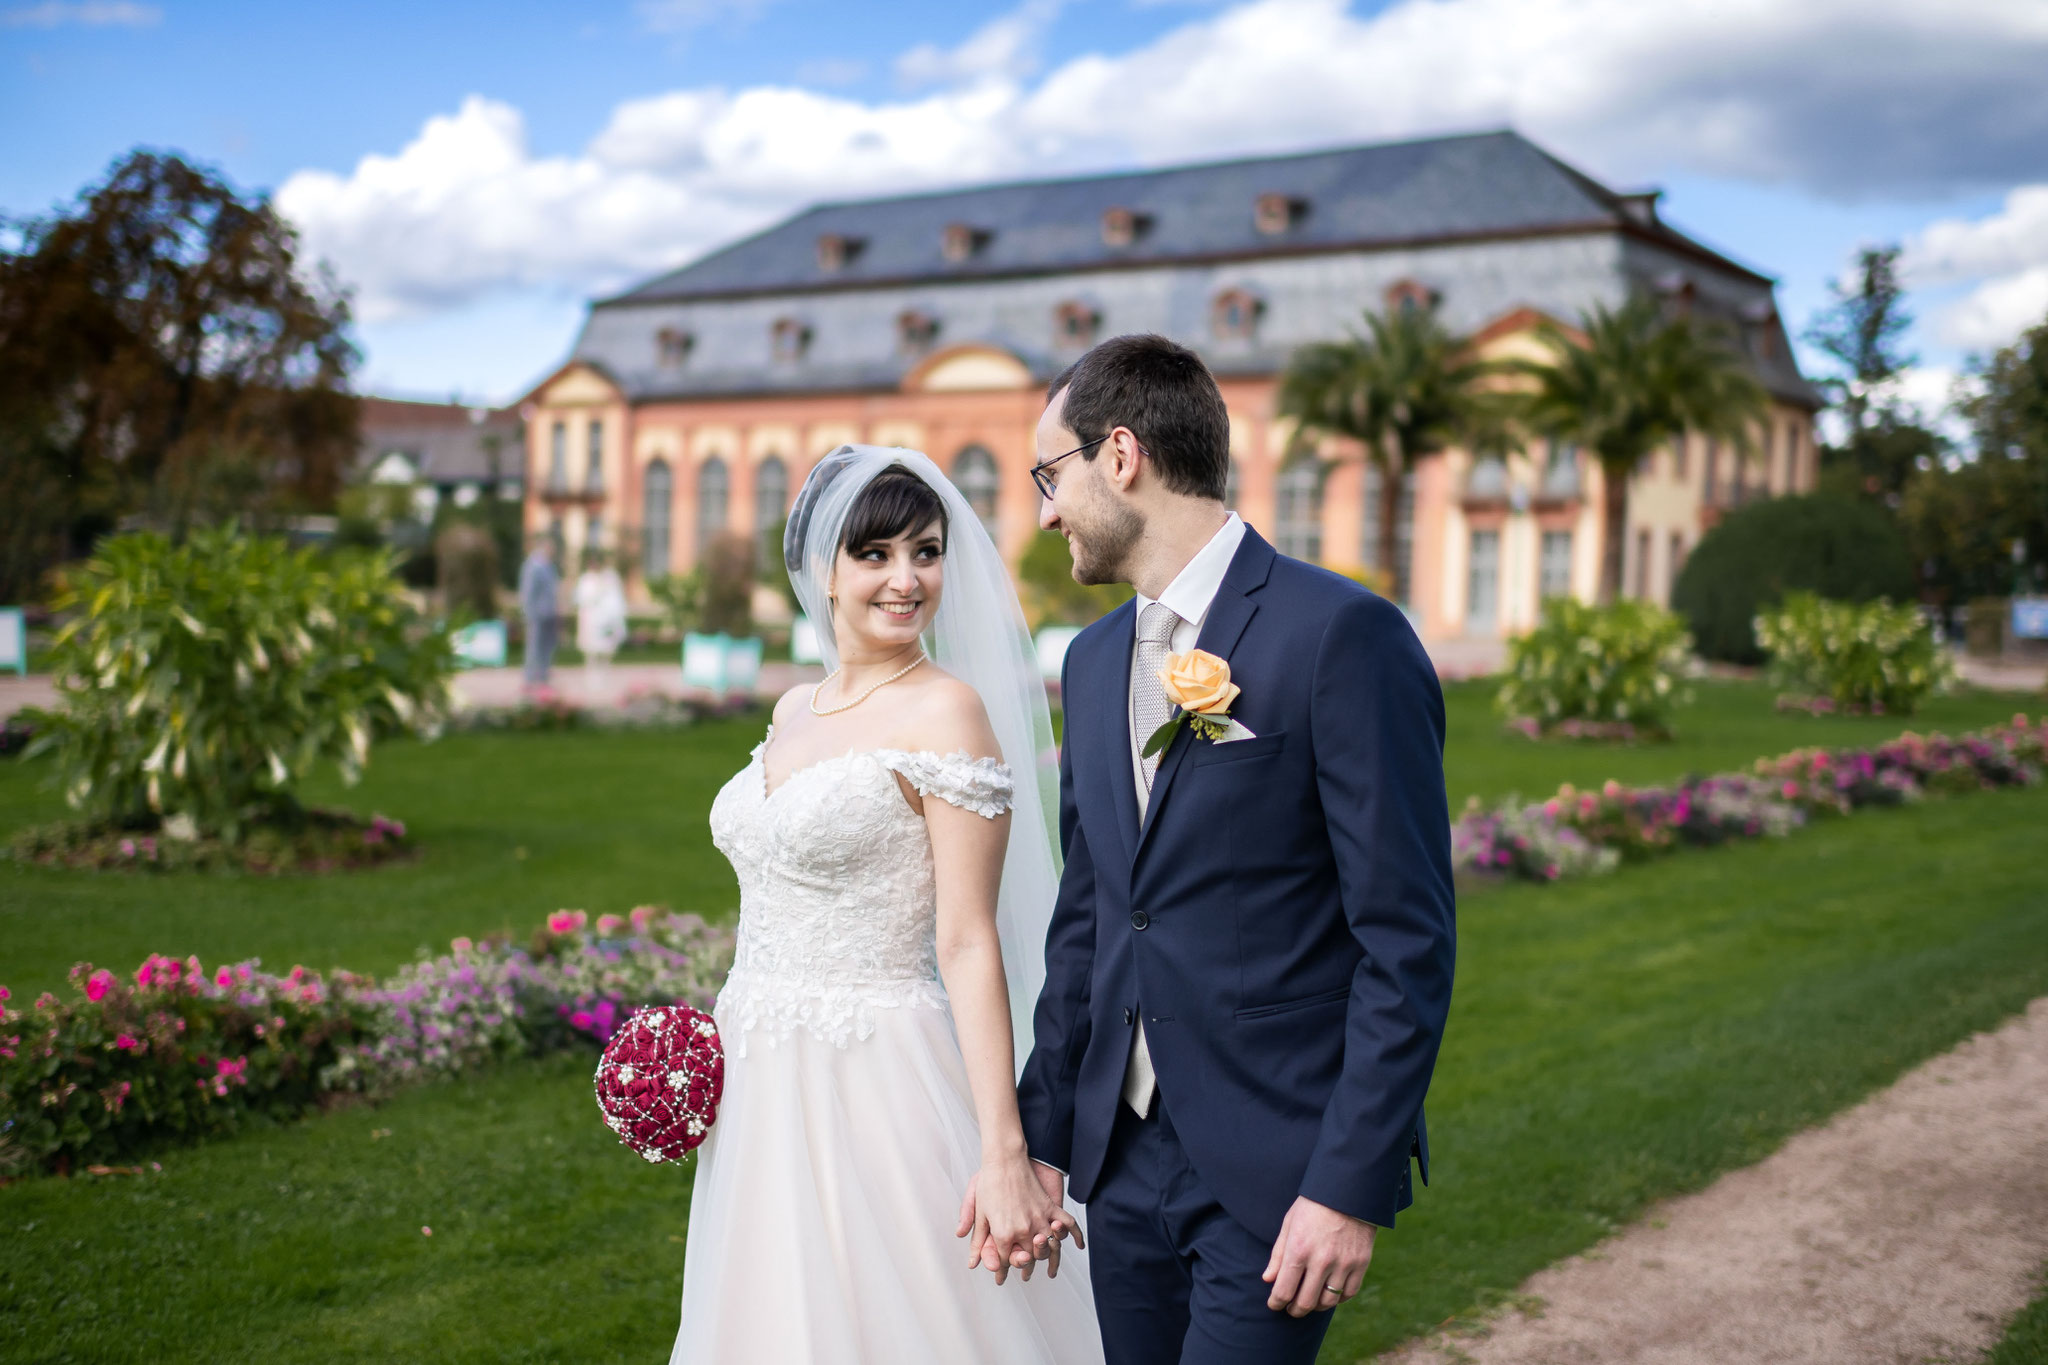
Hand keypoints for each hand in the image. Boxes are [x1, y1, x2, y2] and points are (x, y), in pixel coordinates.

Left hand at [956, 1160, 1082, 1283]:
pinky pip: (1067, 1224)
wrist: (1005, 1159)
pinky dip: (1075, 1235)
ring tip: (1051, 1272)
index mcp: (1004, 1234)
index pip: (1006, 1261)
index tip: (1001, 1277)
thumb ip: (977, 1241)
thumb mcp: (979, 1213)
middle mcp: (1024, 1230)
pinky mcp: (1051, 1207)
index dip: (1003, 1271)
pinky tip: (1079, 1245)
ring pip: (1050, 1248)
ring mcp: (1040, 1219)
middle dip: (1026, 1269)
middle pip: (1029, 1258)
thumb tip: (972, 1263)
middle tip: (1025, 1276)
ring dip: (1051, 1262)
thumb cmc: (989, 1183)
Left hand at [1261, 1196, 1376, 1316]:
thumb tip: (1268, 1280)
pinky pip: (1348, 1293)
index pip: (1283, 1290)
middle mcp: (1321, 1260)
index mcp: (1299, 1249)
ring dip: (1315, 1306)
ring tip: (1309, 1302)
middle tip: (1291, 1309)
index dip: (1276, 1303)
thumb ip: (1278, 1254)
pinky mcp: (1361, 1263)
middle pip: (1305, 1302)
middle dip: (1294, 1310)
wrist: (1347, 1190)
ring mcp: (1343, 1263)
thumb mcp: (1289, 1224)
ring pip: (1327, 1302)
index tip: (1274, 1305)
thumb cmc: (1313, 1205)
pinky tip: (1329, 1293)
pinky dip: (1338, 1298)